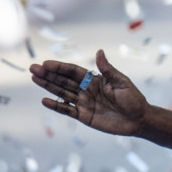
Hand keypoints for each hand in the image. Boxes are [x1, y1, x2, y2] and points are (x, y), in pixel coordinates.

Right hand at [30, 49, 147, 135]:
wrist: (139, 120)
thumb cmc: (133, 98)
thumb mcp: (122, 82)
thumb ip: (107, 69)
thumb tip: (98, 51)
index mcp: (95, 79)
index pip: (74, 72)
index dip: (60, 67)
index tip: (46, 63)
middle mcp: (87, 90)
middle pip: (64, 81)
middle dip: (49, 75)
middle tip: (32, 68)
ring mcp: (84, 103)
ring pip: (62, 93)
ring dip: (48, 86)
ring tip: (34, 78)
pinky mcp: (84, 116)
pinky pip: (67, 110)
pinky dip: (56, 106)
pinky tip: (44, 100)